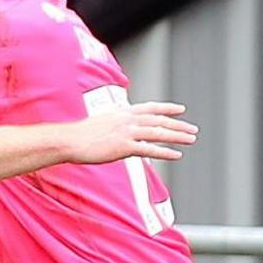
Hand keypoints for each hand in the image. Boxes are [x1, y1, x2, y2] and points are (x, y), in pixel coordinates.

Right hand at [63, 100, 195, 165]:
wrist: (70, 141)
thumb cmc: (82, 135)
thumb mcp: (102, 122)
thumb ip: (116, 123)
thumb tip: (123, 128)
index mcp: (123, 112)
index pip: (150, 108)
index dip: (167, 108)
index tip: (180, 109)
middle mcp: (127, 120)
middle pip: (158, 120)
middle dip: (178, 124)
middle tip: (192, 129)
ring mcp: (126, 133)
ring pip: (158, 133)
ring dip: (177, 136)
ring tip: (190, 139)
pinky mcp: (124, 147)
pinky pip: (149, 149)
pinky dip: (165, 152)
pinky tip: (176, 155)